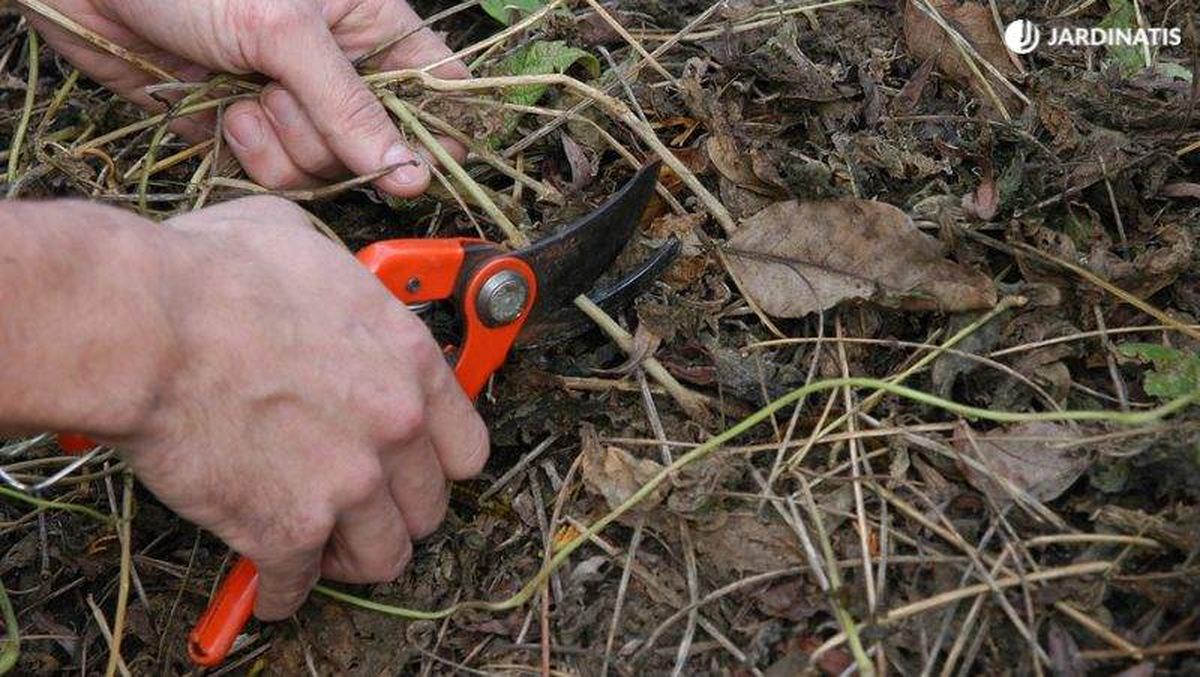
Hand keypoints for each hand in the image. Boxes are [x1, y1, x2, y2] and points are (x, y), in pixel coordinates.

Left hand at [25, 0, 467, 195]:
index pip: (440, 92)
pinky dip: (250, 155)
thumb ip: (349, 105)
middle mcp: (341, 72)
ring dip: (282, 144)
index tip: (410, 169)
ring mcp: (296, 105)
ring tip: (242, 95)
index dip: (436, 138)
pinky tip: (223, 115)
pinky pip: (277, 177)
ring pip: (327, 168)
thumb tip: (410, 173)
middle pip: (379, 148)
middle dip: (328, 136)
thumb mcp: (283, 29)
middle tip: (281, 92)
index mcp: (372, 27)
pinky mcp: (251, 133)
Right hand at [118, 197, 487, 618]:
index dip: (440, 462)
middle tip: (365, 506)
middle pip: (429, 505)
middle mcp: (396, 427)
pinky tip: (269, 584)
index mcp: (410, 361)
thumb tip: (325, 286)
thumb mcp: (304, 247)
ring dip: (354, 556)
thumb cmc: (213, 277)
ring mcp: (350, 483)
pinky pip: (299, 586)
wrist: (149, 327)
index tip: (416, 468)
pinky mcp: (290, 529)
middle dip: (397, 509)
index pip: (468, 446)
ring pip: (384, 556)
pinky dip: (282, 591)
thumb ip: (340, 285)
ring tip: (326, 550)